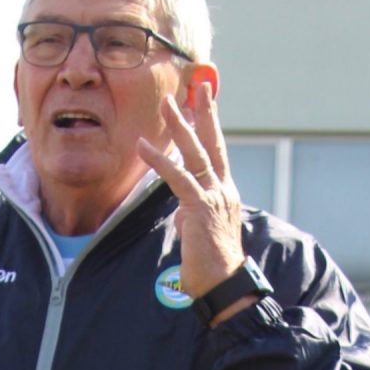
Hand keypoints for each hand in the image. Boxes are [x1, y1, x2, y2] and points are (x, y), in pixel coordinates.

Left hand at [137, 83, 252, 322]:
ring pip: (196, 153)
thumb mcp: (202, 233)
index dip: (211, 127)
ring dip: (180, 126)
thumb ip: (193, 216)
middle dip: (205, 113)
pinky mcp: (200, 207)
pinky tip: (143, 145)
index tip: (206, 103)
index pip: (218, 153)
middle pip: (213, 143)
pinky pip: (178, 177)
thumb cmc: (213, 264)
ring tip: (168, 103)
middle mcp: (224, 189)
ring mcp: (215, 196)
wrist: (224, 283)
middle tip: (198, 86)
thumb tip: (182, 213)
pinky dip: (159, 160)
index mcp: (226, 193)